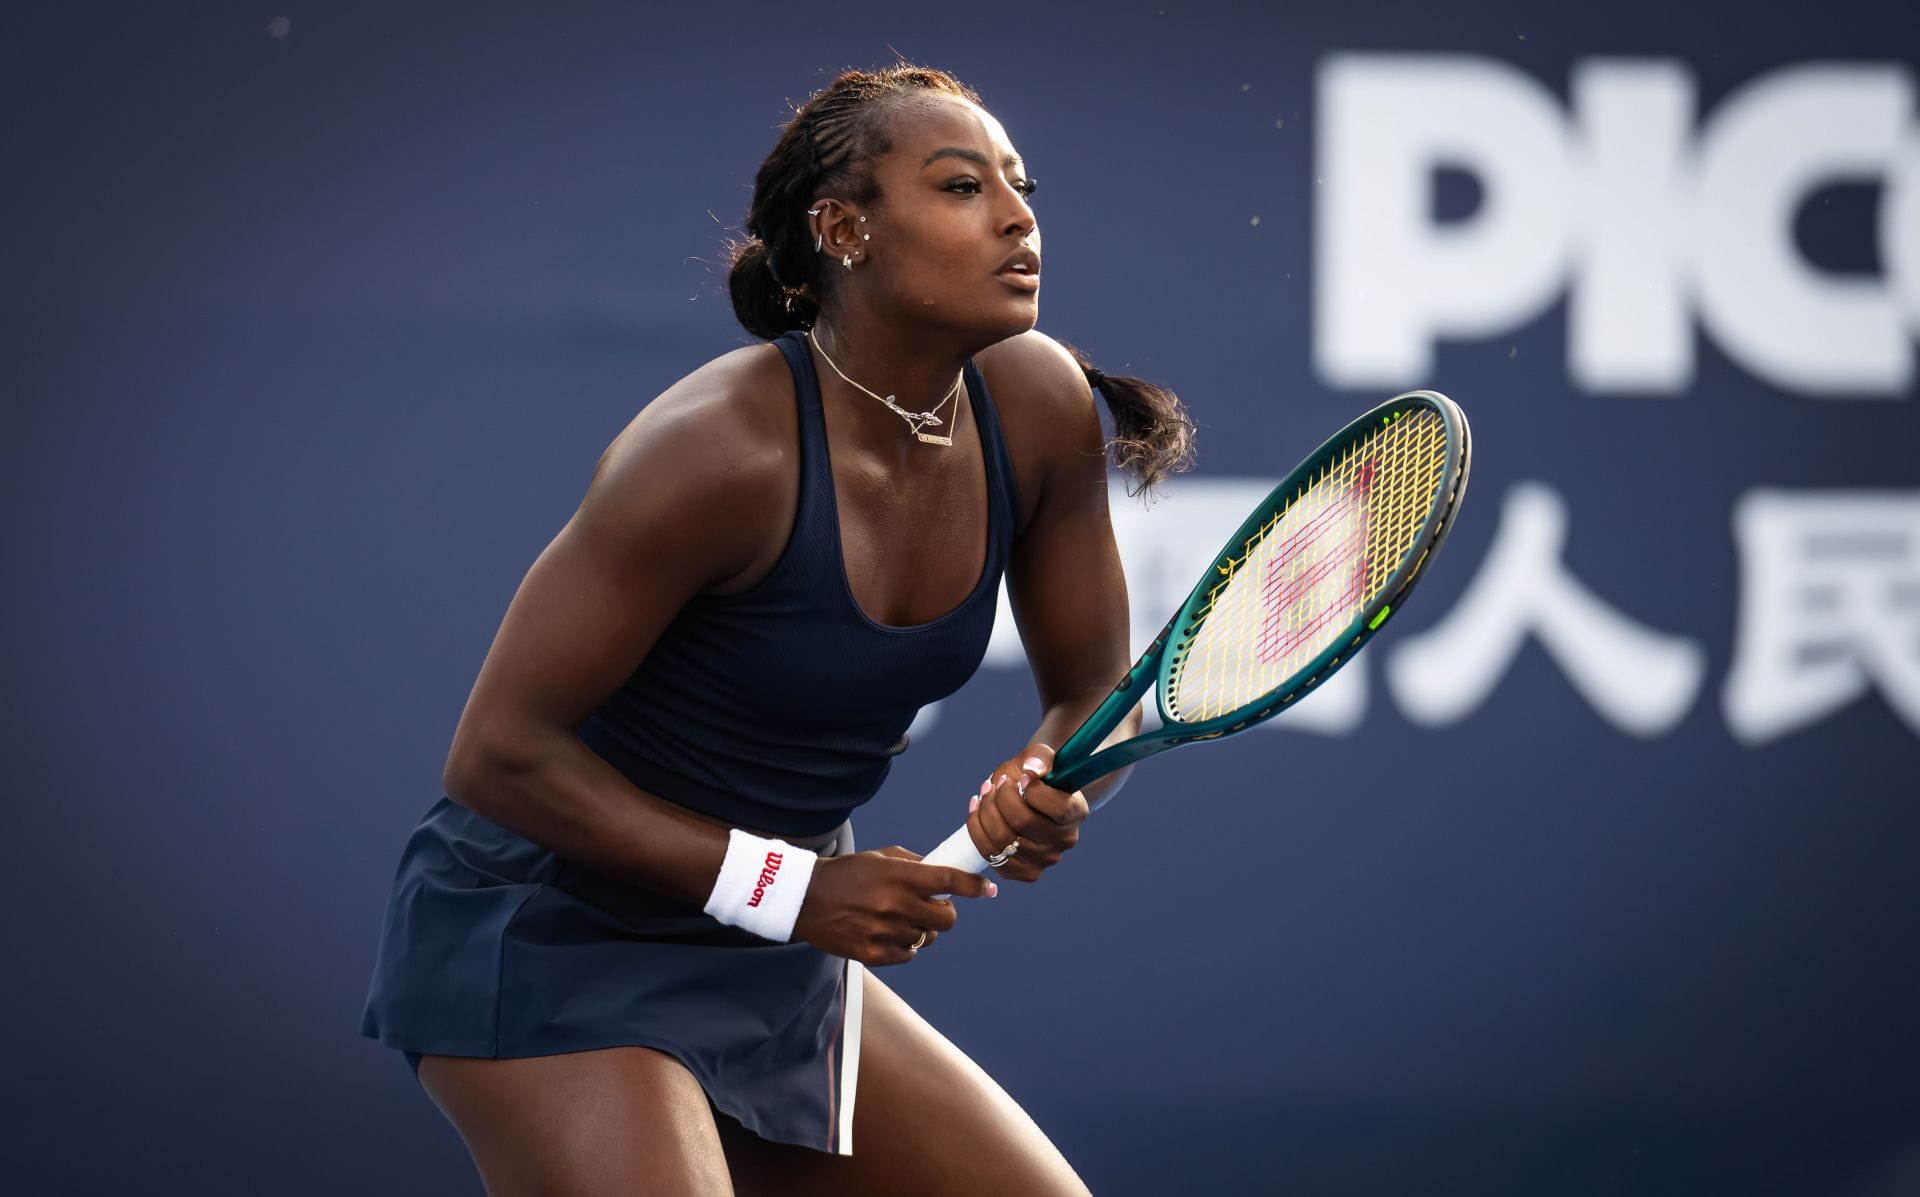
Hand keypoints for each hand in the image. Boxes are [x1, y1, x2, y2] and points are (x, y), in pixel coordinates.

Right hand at [792, 847, 995, 965]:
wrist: (805, 899)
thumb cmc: (846, 874)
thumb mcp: (879, 857)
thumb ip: (914, 864)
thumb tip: (942, 872)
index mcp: (899, 876)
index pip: (949, 881)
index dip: (974, 886)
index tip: (986, 889)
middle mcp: (895, 904)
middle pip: (947, 918)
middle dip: (946, 912)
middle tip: (933, 907)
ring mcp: (885, 931)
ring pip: (927, 938)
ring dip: (922, 929)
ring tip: (901, 919)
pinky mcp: (874, 953)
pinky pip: (908, 954)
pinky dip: (905, 945)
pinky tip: (889, 933)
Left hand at [967, 742, 1090, 882]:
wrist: (1025, 798)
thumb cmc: (1033, 776)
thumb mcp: (1038, 758)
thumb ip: (1040, 756)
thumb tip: (1033, 768)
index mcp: (1076, 812)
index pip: (1058, 807)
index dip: (1034, 790)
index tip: (1023, 776)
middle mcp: (1064, 841)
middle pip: (1023, 822)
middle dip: (1001, 797)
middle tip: (996, 783)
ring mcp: (1044, 861)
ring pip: (1002, 838)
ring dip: (985, 810)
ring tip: (985, 792)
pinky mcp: (1021, 872)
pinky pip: (989, 853)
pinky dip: (976, 828)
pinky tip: (977, 809)